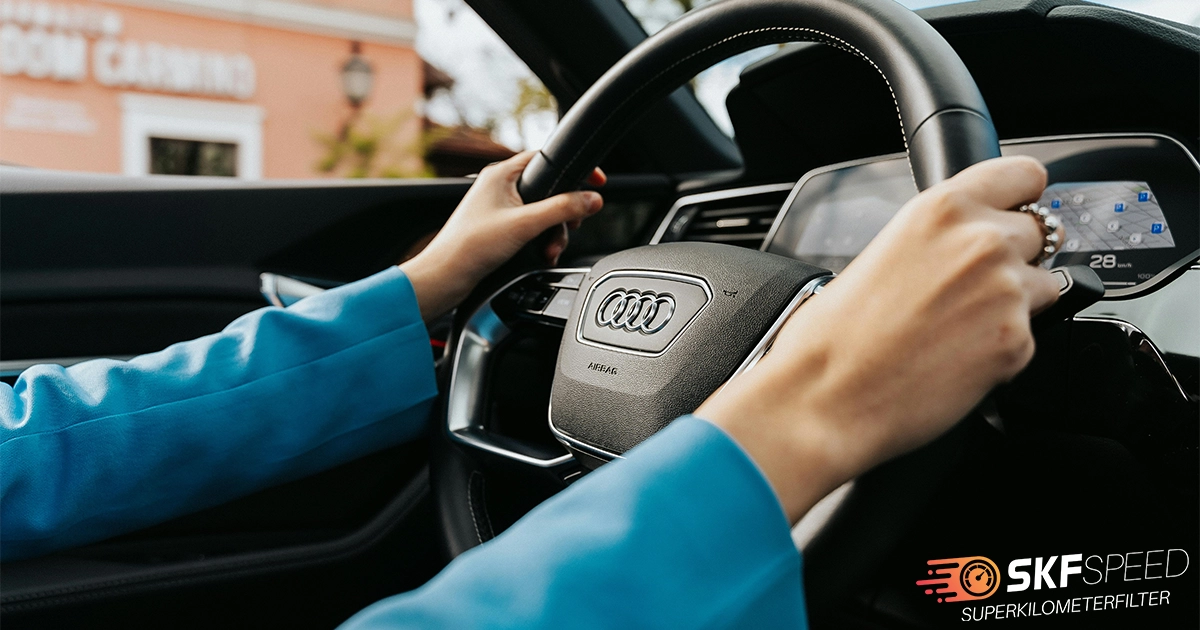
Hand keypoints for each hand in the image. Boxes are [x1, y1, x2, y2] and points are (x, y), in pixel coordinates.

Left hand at [400, 152, 605, 320]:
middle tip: (570, 227)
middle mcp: (500, 187)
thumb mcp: (525, 225)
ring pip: (541, 213)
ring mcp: (500, 208)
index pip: (546, 159)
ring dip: (552, 232)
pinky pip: (531, 227)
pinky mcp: (499, 228)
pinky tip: (541, 255)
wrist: (446, 276)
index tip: (595, 182)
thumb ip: (562, 209)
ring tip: (549, 250)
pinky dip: (540, 240)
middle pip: (549, 190)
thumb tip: (591, 199)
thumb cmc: (471, 246)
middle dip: (563, 214)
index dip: (573, 170)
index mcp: (502, 174)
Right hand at [696, 156, 1062, 522]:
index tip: (1017, 212)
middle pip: (1042, 233)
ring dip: (1015, 304)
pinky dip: (1002, 349)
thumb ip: (939, 236)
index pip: (1024, 175)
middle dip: (1018, 257)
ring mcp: (1006, 291)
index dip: (1022, 199)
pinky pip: (1030, 336)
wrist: (826, 395)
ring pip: (1045, 286)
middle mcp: (982, 241)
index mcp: (942, 208)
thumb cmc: (835, 334)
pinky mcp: (1017, 342)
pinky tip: (956, 358)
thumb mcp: (883, 250)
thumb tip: (971, 241)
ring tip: (960, 328)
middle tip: (972, 289)